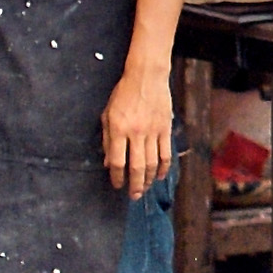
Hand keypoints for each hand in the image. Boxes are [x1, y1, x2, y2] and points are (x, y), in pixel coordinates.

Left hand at [101, 68, 173, 199]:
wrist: (146, 76)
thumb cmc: (123, 93)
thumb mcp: (108, 113)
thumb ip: (107, 139)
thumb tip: (108, 163)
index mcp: (118, 128)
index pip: (118, 161)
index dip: (117, 177)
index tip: (117, 185)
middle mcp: (136, 132)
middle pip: (137, 167)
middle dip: (135, 185)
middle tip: (134, 196)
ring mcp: (152, 131)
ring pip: (152, 163)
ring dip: (149, 180)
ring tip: (145, 188)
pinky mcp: (165, 128)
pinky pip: (166, 153)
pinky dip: (164, 168)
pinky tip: (160, 176)